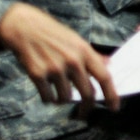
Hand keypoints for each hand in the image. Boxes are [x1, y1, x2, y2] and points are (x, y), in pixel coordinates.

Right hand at [0, 2, 117, 111]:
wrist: (25, 27)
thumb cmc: (53, 34)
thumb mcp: (76, 40)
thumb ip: (92, 55)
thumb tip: (108, 65)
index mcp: (85, 51)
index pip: (104, 77)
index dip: (111, 95)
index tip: (114, 108)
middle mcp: (72, 60)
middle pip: (87, 94)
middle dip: (86, 107)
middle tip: (83, 112)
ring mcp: (55, 68)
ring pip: (65, 98)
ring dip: (62, 100)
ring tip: (57, 90)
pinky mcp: (38, 75)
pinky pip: (48, 98)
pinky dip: (48, 98)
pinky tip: (46, 89)